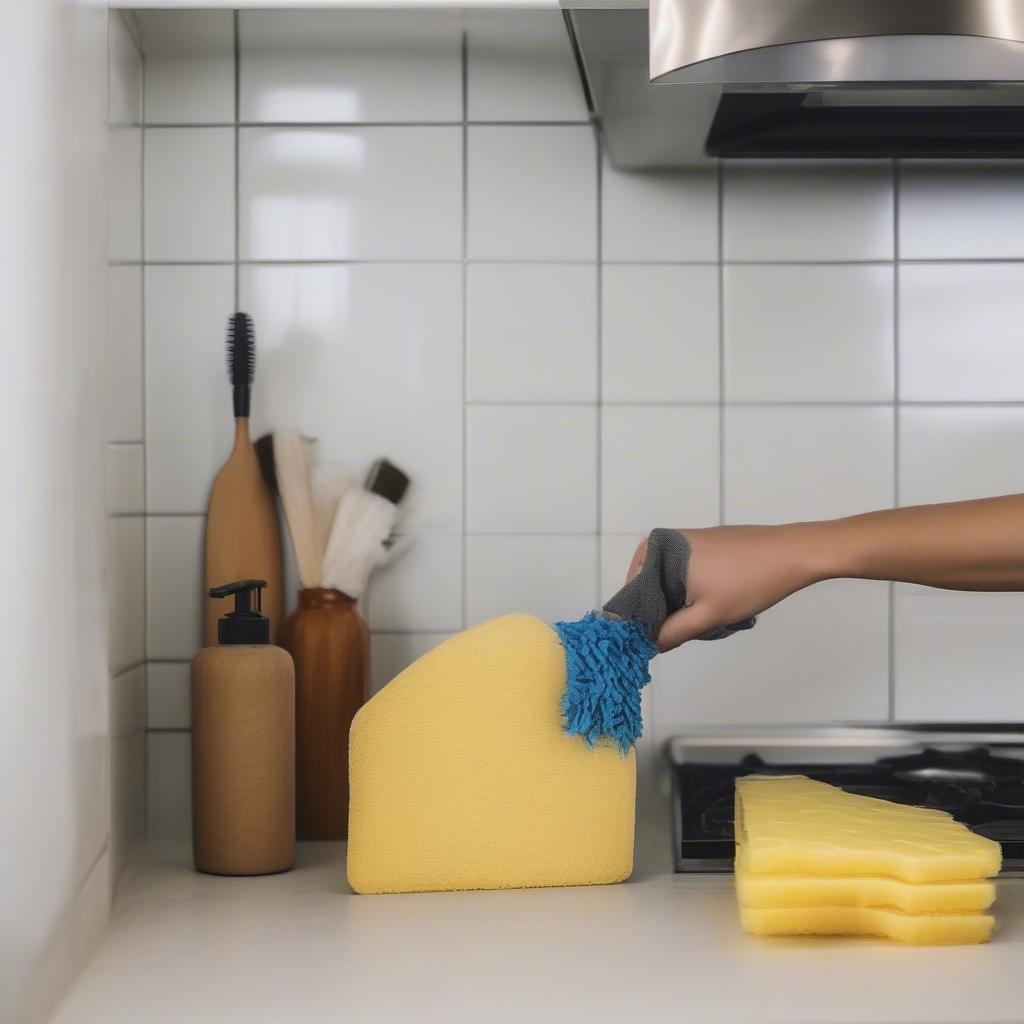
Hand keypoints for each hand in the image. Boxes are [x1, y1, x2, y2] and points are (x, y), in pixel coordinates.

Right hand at [627, 525, 823, 652]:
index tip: (653, 643)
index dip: (641, 622)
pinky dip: (692, 591)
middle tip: (685, 633)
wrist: (793, 553)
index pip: (631, 595)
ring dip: (680, 604)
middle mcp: (664, 542)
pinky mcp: (703, 543)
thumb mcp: (708, 615)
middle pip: (649, 589)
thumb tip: (649, 645)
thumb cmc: (751, 581)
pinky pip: (684, 573)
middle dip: (663, 614)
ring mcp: (684, 541)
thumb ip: (673, 632)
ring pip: (668, 583)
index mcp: (656, 552)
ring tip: (704, 618)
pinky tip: (714, 602)